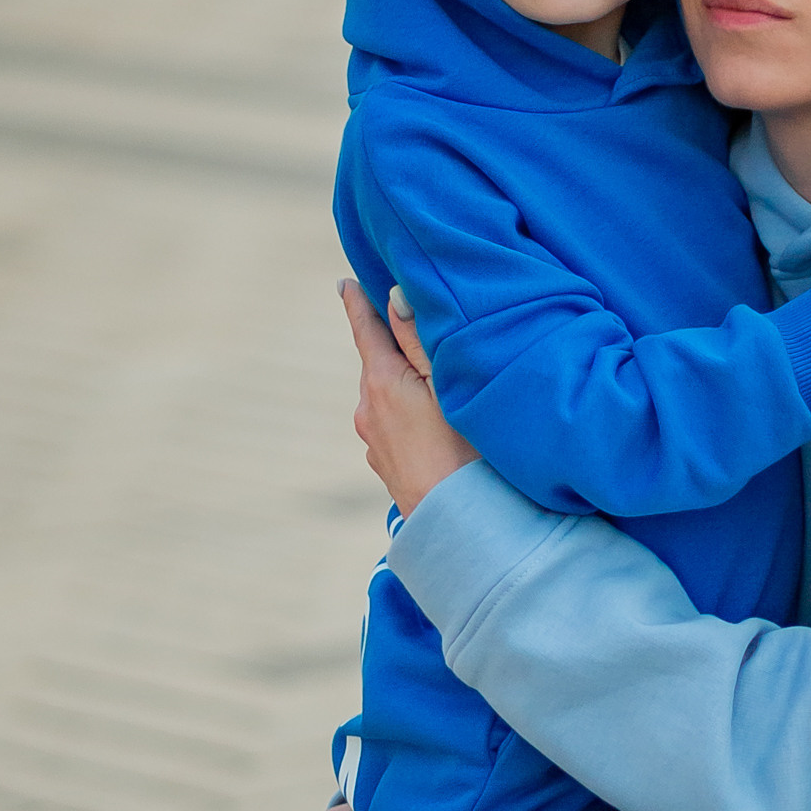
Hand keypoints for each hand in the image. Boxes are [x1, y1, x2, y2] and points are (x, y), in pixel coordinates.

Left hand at [340, 277, 473, 516]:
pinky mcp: (388, 468)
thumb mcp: (447, 384)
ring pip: (386, 397)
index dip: (356, 302)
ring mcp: (375, 444)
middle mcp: (368, 412)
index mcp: (381, 383)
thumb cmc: (465, 451)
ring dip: (401, 383)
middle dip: (387, 343)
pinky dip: (407, 413)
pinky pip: (394, 426)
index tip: (345, 282)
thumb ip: (419, 339)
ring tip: (428, 377)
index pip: (365, 330)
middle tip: (401, 319)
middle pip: (377, 363)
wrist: (458, 527)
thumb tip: (394, 295)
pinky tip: (433, 424)